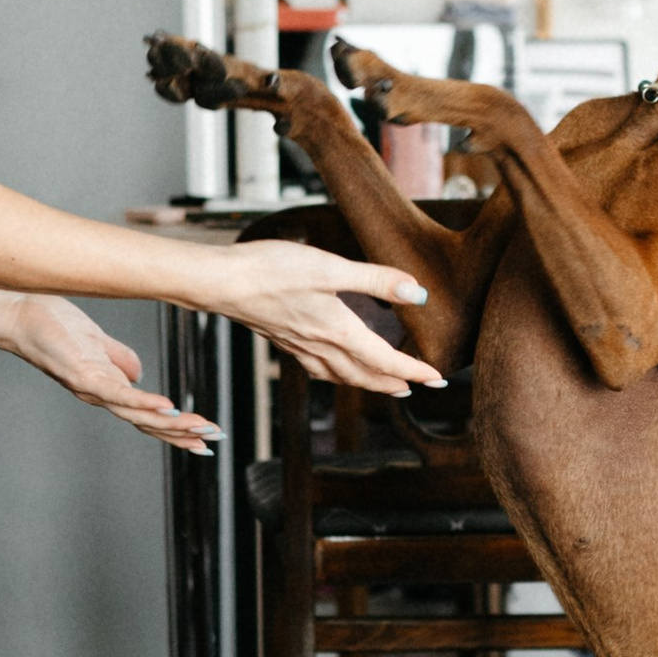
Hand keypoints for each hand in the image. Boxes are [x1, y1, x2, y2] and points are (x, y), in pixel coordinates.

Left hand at [0, 295, 218, 446]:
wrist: (18, 313)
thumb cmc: (53, 324)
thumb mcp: (95, 342)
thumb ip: (118, 357)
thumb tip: (138, 373)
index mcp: (107, 388)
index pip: (147, 415)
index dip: (176, 428)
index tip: (205, 438)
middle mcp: (100, 395)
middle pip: (147, 423)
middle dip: (182, 433)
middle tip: (215, 439)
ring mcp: (91, 388)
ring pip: (137, 414)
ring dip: (171, 424)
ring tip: (200, 428)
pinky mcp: (82, 375)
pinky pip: (117, 395)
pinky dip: (143, 403)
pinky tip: (167, 408)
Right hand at [213, 241, 445, 393]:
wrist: (221, 282)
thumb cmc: (271, 271)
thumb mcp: (330, 267)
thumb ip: (375, 279)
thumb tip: (417, 294)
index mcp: (338, 331)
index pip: (385, 360)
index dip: (414, 371)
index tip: (436, 378)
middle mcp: (320, 346)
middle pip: (365, 376)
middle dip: (394, 384)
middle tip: (418, 388)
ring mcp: (299, 346)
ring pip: (341, 376)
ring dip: (367, 383)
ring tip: (385, 385)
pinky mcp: (282, 340)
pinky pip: (318, 368)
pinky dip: (336, 374)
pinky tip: (334, 367)